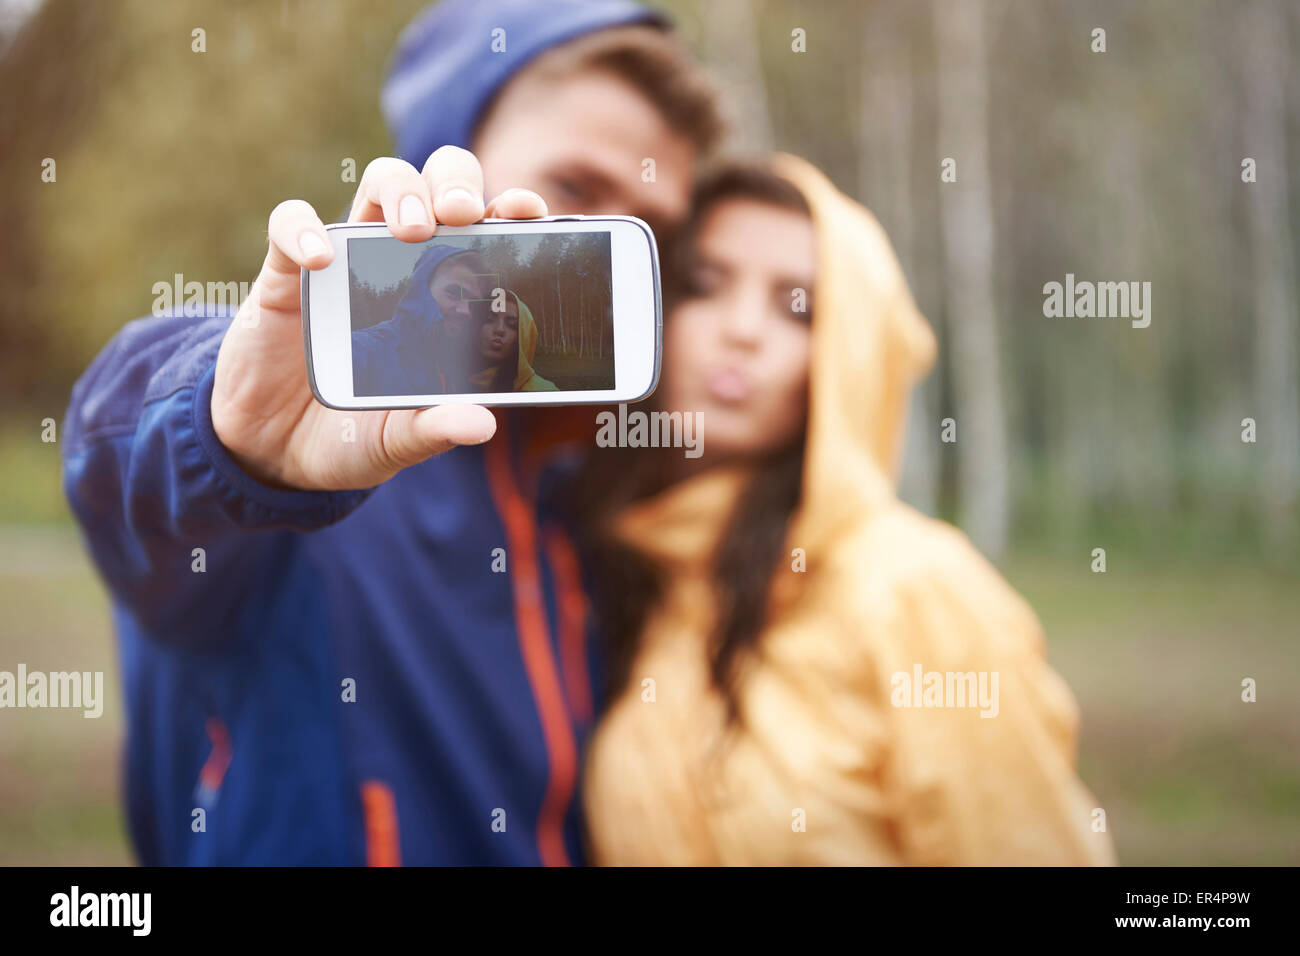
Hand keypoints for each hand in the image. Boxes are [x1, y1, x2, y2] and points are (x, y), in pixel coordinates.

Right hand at [210, 147, 547, 489]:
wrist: (276, 451)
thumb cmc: (353, 435)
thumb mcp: (399, 438)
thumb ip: (435, 428)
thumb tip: (481, 425)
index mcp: (443, 296)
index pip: (483, 231)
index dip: (507, 209)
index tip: (527, 211)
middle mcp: (400, 263)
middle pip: (435, 184)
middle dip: (455, 183)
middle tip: (461, 214)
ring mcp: (345, 261)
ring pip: (380, 182)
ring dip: (401, 190)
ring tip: (411, 228)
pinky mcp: (285, 274)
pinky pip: (290, 223)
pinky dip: (304, 229)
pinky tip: (320, 260)